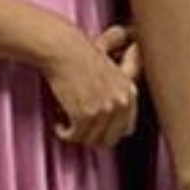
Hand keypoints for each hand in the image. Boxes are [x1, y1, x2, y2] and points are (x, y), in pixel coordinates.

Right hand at [42, 21, 138, 147]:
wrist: (64, 49)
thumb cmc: (81, 58)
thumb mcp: (111, 75)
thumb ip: (116, 97)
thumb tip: (108, 126)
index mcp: (130, 93)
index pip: (127, 129)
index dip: (109, 132)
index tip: (95, 129)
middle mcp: (122, 103)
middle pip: (110, 139)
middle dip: (93, 137)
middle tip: (78, 129)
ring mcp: (105, 110)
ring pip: (91, 140)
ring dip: (76, 135)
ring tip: (66, 123)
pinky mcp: (85, 114)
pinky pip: (74, 136)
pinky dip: (64, 134)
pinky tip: (58, 124)